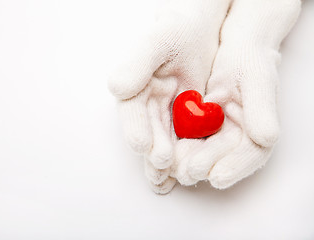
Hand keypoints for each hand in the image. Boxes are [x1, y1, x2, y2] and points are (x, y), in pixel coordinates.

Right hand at [108, 0, 231, 193]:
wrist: (197, 34)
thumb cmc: (176, 32)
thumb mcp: (158, 41)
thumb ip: (137, 62)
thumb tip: (118, 88)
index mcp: (134, 88)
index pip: (132, 112)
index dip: (136, 128)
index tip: (142, 145)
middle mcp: (145, 105)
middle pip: (148, 132)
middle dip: (152, 150)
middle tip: (161, 165)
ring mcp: (164, 114)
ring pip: (162, 141)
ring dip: (164, 162)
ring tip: (166, 181)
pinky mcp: (182, 119)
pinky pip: (181, 140)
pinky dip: (181, 156)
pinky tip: (182, 172)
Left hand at [174, 0, 300, 188]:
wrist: (232, 52)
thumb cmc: (248, 62)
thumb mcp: (256, 80)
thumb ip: (261, 109)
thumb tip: (266, 138)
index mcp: (258, 130)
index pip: (251, 155)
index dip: (234, 168)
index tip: (216, 176)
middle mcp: (238, 137)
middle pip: (222, 160)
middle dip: (204, 167)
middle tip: (186, 172)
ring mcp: (218, 134)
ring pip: (203, 155)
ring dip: (188, 162)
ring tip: (173, 166)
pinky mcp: (199, 128)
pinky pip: (189, 142)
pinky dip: (177, 148)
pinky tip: (165, 152)